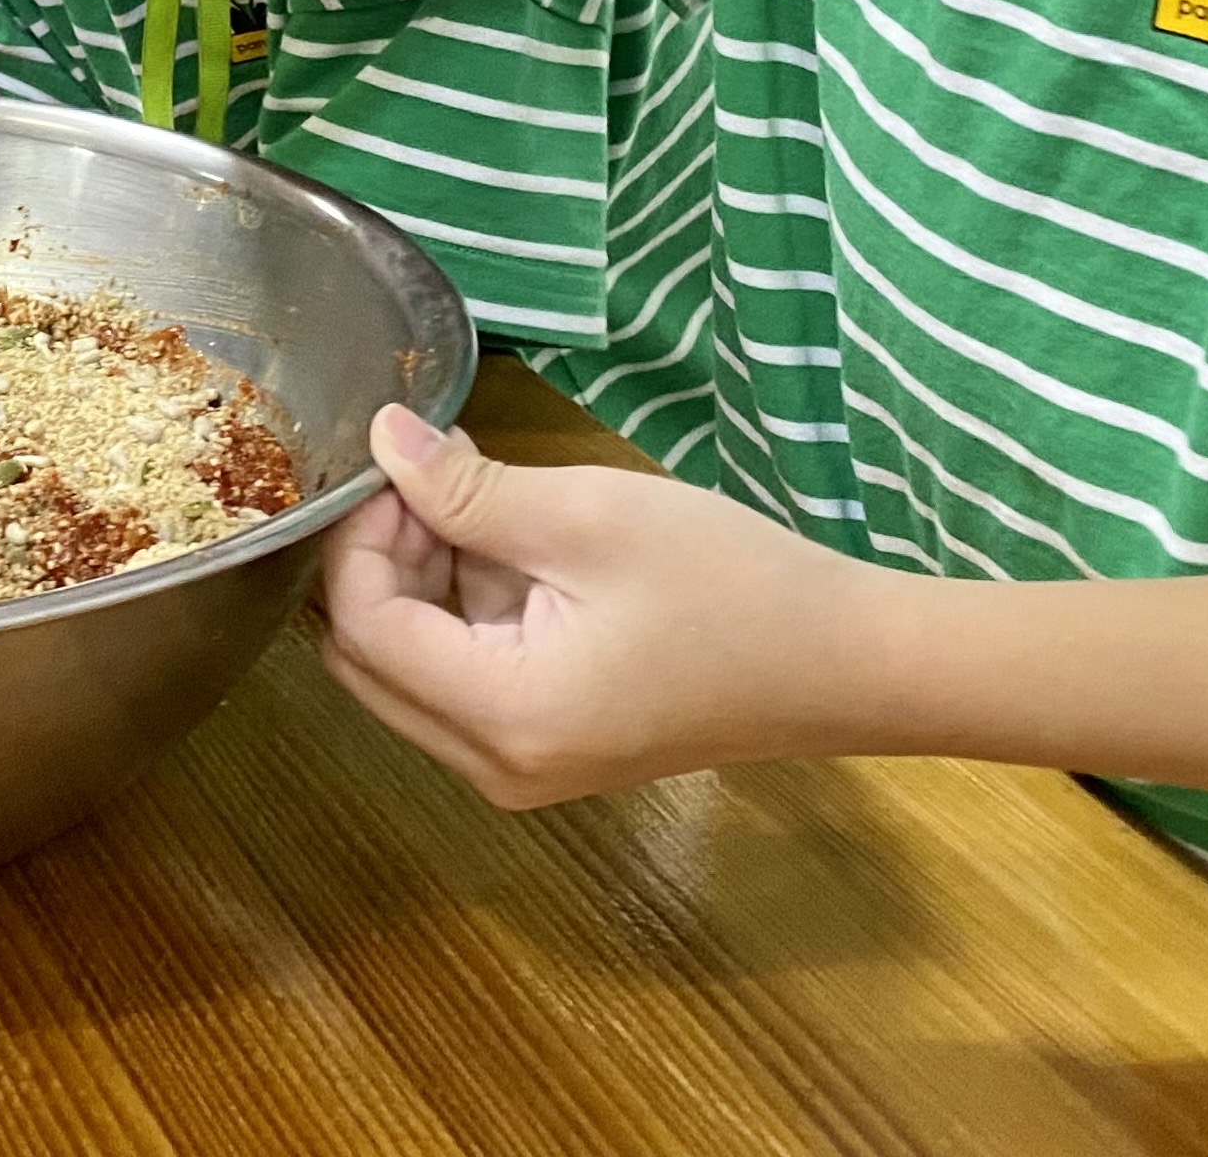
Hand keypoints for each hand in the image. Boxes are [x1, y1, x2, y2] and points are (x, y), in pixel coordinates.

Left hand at [318, 407, 888, 805]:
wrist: (844, 663)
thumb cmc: (728, 583)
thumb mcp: (587, 516)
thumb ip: (466, 489)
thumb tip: (378, 439)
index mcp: (503, 717)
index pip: (364, 627)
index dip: (362, 537)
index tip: (403, 466)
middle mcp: (494, 766)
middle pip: (369, 660)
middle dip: (381, 561)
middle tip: (434, 479)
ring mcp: (521, 768)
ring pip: (410, 668)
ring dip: (422, 580)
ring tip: (481, 496)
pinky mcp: (548, 749)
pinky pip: (462, 680)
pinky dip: (463, 609)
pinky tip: (512, 543)